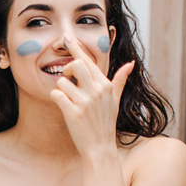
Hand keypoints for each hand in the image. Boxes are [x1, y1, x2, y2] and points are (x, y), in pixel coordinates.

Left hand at [49, 37, 133, 159]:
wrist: (100, 148)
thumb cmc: (105, 123)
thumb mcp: (115, 101)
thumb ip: (119, 81)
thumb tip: (130, 64)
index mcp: (106, 85)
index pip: (89, 61)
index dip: (76, 48)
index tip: (67, 37)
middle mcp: (96, 90)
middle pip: (74, 65)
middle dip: (67, 70)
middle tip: (69, 81)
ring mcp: (85, 101)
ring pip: (62, 82)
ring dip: (61, 90)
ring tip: (69, 100)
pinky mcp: (73, 112)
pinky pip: (56, 95)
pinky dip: (56, 99)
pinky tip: (63, 107)